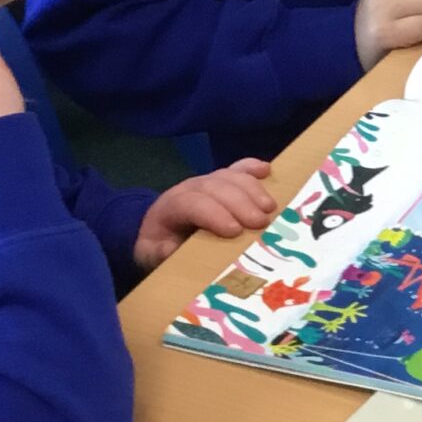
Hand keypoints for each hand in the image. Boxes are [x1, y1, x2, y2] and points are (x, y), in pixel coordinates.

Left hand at [135, 158, 274, 267]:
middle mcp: (189, 187)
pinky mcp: (222, 180)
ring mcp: (207, 180)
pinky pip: (238, 168)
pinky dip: (253, 167)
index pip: (192, 204)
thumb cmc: (160, 245)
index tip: (235, 231)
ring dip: (252, 189)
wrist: (158, 231)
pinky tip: (268, 171)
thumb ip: (158, 253)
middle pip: (215, 186)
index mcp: (170, 206)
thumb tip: (173, 250)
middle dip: (240, 203)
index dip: (214, 214)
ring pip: (229, 176)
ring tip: (270, 208)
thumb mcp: (151, 254)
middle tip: (261, 222)